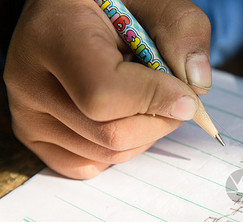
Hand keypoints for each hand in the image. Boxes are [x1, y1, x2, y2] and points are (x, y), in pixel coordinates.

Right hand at [4, 0, 210, 178]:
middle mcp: (29, 80)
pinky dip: (120, 150)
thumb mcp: (155, 0)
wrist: (72, 13)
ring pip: (107, 155)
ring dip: (146, 134)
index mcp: (53, 35)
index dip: (156, 100)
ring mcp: (26, 115)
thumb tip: (196, 86)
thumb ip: (182, 30)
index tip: (187, 95)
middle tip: (175, 97)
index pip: (104, 94)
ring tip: (146, 99)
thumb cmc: (115, 5)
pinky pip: (90, 166)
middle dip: (160, 121)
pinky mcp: (33, 137)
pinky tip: (124, 118)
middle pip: (111, 135)